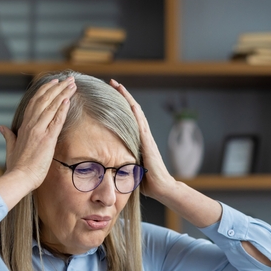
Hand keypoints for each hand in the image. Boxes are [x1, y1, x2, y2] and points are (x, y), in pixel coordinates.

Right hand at [0, 76, 76, 193]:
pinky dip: (62, 109)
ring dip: (63, 94)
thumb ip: (8, 136)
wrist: (19, 177)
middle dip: (57, 88)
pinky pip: (56, 121)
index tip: (54, 83)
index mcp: (24, 125)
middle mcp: (31, 124)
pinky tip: (68, 100)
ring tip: (72, 85)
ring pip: (52, 107)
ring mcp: (38, 130)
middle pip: (45, 100)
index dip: (45, 91)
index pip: (35, 102)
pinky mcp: (46, 139)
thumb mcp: (11, 147)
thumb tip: (2, 128)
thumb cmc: (16, 166)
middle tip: (68, 79)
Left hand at [109, 79, 176, 201]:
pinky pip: (141, 124)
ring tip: (117, 85)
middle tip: (112, 82)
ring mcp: (147, 138)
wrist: (163, 188)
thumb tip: (107, 164)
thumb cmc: (148, 182)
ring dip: (127, 98)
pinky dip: (135, 112)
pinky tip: (129, 103)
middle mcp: (144, 135)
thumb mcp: (131, 169)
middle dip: (122, 95)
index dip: (120, 105)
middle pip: (132, 110)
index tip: (110, 94)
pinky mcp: (148, 143)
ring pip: (136, 112)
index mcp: (139, 140)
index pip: (128, 118)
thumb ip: (123, 162)